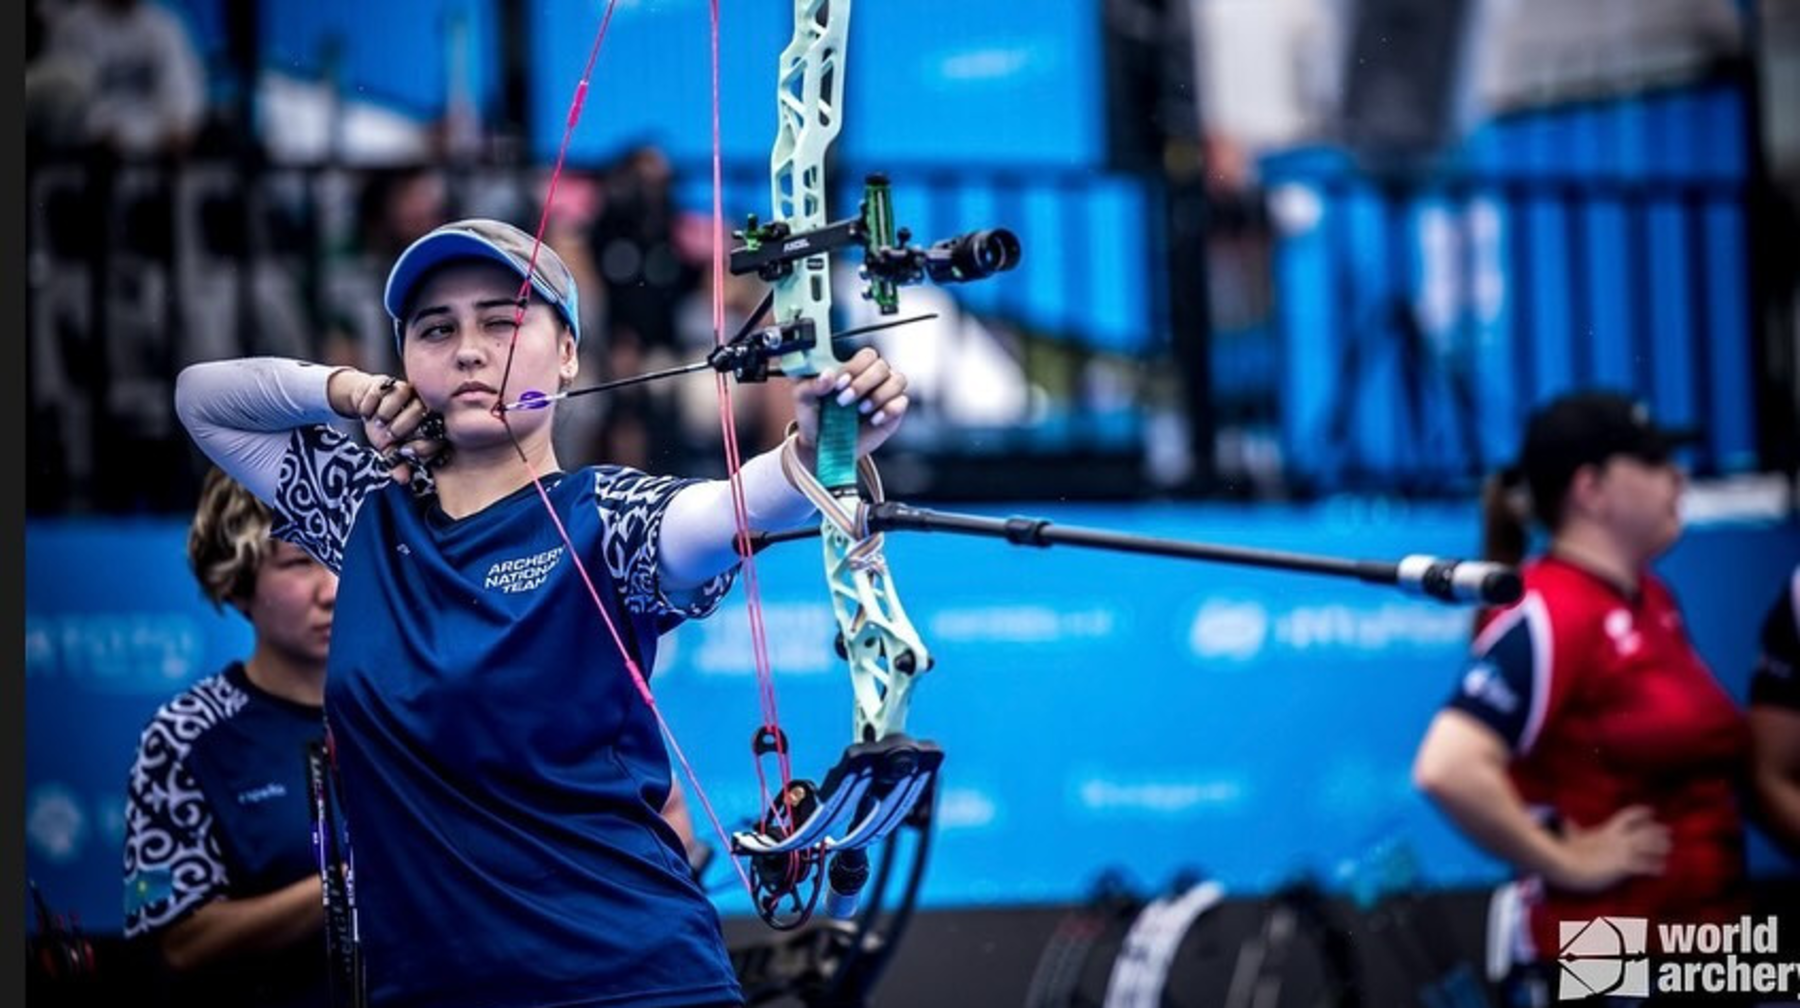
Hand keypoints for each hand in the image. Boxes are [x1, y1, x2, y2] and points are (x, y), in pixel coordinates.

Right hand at [326, 369, 445, 483]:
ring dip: (385, 413)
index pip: (434, 434)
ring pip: (402, 396)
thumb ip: (398, 464)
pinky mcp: (389, 382)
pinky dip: (371, 403)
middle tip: (388, 436)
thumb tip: (402, 479)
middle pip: (419, 412)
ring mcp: (407, 391)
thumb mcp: (390, 450)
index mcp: (429, 424)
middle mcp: (422, 405)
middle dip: (400, 428)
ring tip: (378, 422)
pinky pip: (382, 390)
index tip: (403, 451)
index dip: (420, 445)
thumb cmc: (385, 431)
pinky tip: (367, 411)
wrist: (368, 408)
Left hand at [791, 347, 909, 459]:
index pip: (865, 355)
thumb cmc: (815, 418)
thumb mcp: (803, 399)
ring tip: (861, 410)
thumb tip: (828, 375)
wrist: (823, 448)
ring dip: (878, 395)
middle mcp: (871, 378)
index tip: (838, 384)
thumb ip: (811, 384)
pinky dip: (890, 409)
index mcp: (852, 369)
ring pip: (897, 380)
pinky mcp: (893, 412)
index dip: (854, 367)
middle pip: (882, 366)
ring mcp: (884, 394)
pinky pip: (902, 402)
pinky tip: (874, 419)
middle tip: (844, 400)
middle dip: (863, 383)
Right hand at [1549, 805, 1669, 892]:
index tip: (1652, 810)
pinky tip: (1663, 869)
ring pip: (1645, 846)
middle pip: (1642, 831)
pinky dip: (1653, 867)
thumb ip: (1572, 829)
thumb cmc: (1569, 852)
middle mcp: (1617, 840)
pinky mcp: (1621, 866)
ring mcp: (1620, 852)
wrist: (1569, 866)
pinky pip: (1642, 866)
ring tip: (1669, 847)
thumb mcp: (1572, 837)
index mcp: (1607, 831)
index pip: (1627, 816)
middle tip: (1668, 830)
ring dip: (1659, 846)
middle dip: (1656, 830)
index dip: (1640, 812)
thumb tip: (1565, 820)